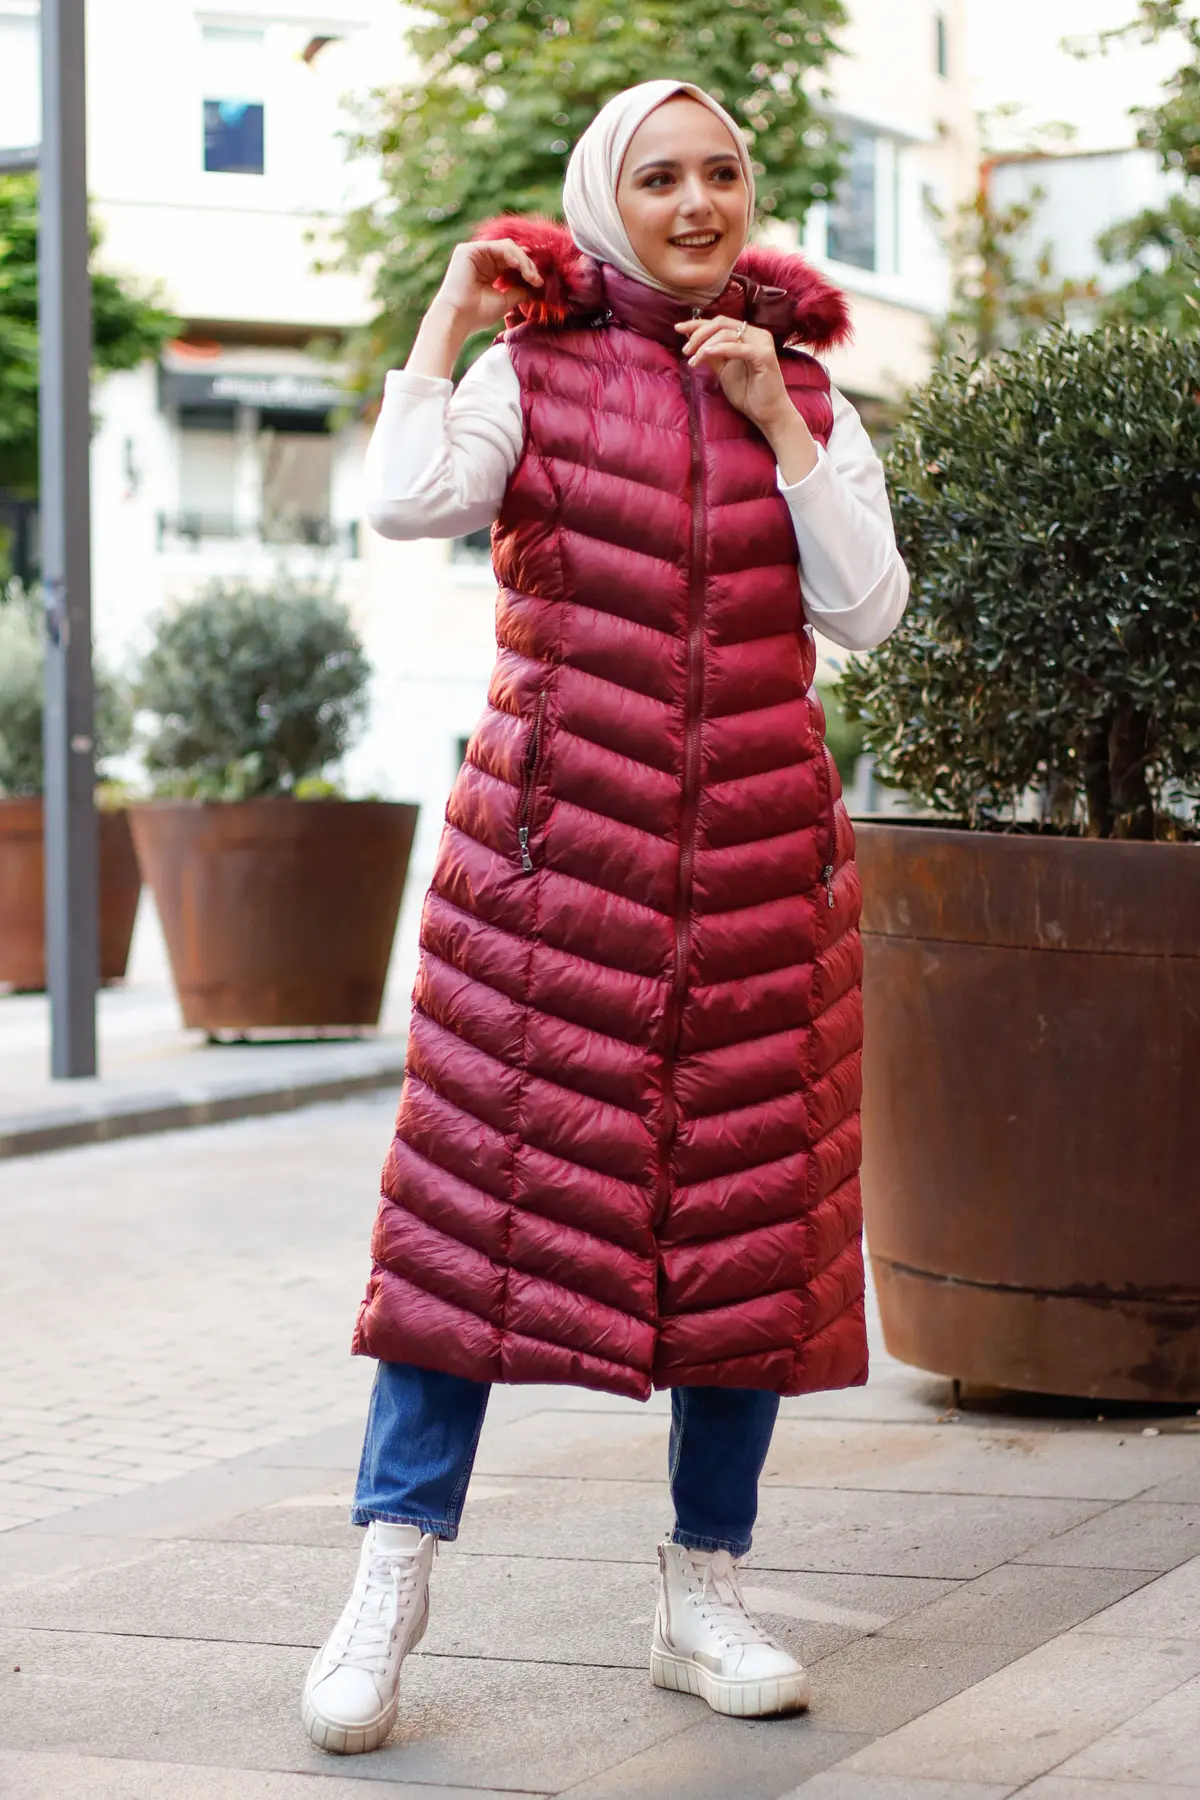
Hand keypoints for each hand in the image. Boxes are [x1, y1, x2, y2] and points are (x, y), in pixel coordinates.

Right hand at [433, 239, 543, 334]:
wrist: (458, 318)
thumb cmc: (478, 314)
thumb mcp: (505, 300)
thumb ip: (519, 290)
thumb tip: (534, 286)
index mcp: (488, 271)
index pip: (512, 263)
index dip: (528, 270)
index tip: (539, 283)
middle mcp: (481, 260)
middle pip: (512, 253)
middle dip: (528, 265)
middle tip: (537, 280)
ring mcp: (475, 253)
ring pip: (507, 247)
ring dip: (523, 261)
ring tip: (530, 276)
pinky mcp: (469, 250)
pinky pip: (498, 246)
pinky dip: (512, 255)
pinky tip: (519, 267)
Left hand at [675, 315, 817, 480]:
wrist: (766, 413)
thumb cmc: (748, 392)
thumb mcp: (723, 369)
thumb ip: (711, 354)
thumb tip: (691, 340)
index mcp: (748, 334)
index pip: (719, 322)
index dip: (697, 324)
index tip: (678, 329)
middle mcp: (757, 334)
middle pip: (721, 323)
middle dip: (698, 334)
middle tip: (686, 350)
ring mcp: (762, 343)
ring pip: (726, 333)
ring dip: (705, 345)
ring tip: (693, 361)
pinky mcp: (764, 355)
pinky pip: (737, 347)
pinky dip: (720, 349)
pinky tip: (705, 354)